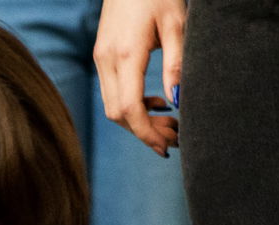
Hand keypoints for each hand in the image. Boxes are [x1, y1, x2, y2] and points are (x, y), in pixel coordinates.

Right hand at [95, 0, 186, 155]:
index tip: (167, 146)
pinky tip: (155, 101)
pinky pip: (112, 91)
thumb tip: (178, 100)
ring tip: (169, 122)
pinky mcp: (102, 54)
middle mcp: (106, 60)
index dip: (147, 133)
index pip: (129, 109)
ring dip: (138, 120)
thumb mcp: (176, 24)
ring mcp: (101, 57)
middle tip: (175, 137)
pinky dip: (132, 105)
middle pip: (117, 114)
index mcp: (125, 54)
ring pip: (112, 105)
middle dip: (145, 131)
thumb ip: (176, 63)